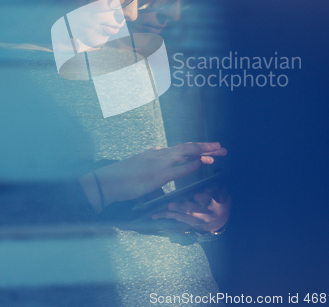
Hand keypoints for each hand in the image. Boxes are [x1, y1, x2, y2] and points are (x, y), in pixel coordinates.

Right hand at [79, 142, 226, 211]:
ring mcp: (160, 162)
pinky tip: (204, 162)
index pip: (182, 148)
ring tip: (218, 151)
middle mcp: (160, 154)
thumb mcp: (140, 170)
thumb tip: (159, 180)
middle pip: (188, 147)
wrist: (107, 182)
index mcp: (157, 153)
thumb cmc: (122, 179)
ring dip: (204, 151)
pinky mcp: (158, 174)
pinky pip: (180, 168)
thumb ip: (153, 172)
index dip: (197, 148)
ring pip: (187, 152)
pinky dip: (193, 164)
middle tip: (221, 147)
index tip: (209, 149)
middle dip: (206, 146)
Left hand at [151, 186, 230, 232]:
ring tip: (158, 213)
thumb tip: (214, 176)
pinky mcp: (187, 222)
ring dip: (169, 215)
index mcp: (213, 206)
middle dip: (181, 209)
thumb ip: (218, 187)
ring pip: (181, 217)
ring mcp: (194, 220)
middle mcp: (202, 215)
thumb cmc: (220, 202)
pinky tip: (155, 215)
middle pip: (192, 212)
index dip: (203, 200)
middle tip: (171, 206)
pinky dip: (165, 217)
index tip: (197, 196)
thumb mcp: (223, 194)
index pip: (208, 202)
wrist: (219, 221)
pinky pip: (175, 220)